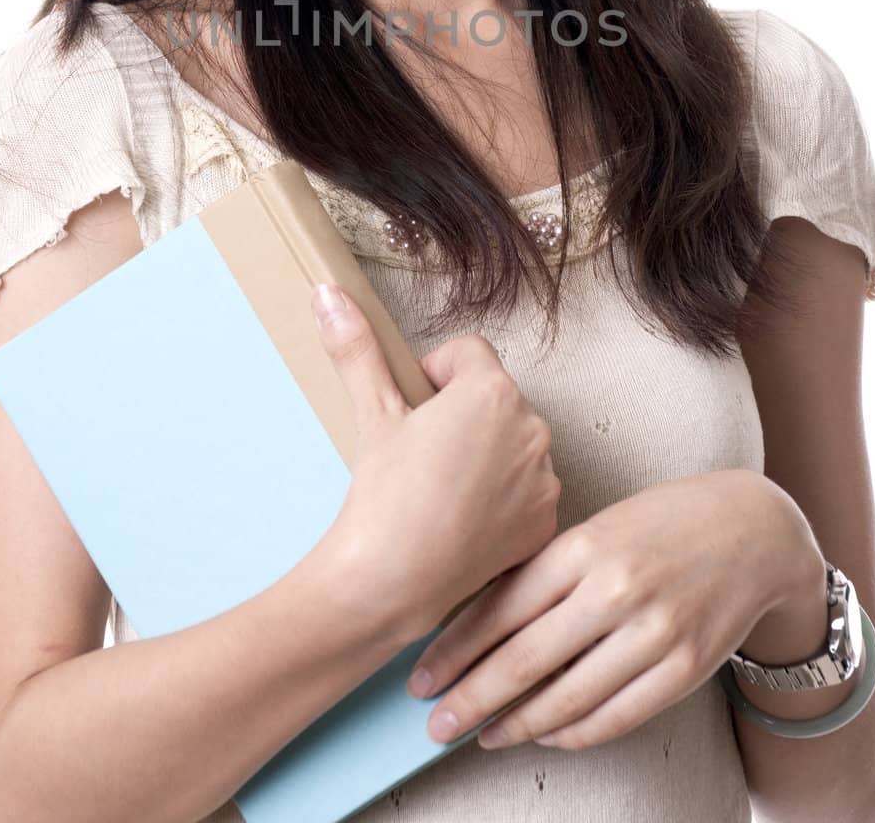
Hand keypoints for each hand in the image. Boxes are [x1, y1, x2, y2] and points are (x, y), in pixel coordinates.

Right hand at [310, 283, 560, 640]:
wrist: (393, 582)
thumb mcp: (373, 413)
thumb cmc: (384, 495)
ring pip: (512, 442)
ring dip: (485, 452)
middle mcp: (532, 429)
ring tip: (442, 487)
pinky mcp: (546, 521)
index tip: (412, 408)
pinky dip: (501, 496)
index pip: (468, 352)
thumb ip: (357, 347)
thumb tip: (328, 292)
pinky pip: (527, 488)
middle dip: (462, 412)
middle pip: (494, 396)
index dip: (434, 375)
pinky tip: (464, 518)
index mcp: (492, 391)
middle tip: (423, 452)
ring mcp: (545, 478)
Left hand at [405, 468, 819, 750]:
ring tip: (482, 734)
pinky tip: (544, 734)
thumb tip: (479, 622)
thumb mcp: (598, 528)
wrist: (755, 531)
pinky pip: (615, 716)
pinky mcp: (686, 668)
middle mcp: (616, 589)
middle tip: (435, 723)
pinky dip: (573, 732)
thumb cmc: (662, 524)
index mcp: (584, 546)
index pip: (502, 607)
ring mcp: (654, 632)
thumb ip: (547, 570)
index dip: (455, 649)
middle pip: (525, 659)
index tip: (421, 676)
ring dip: (517, 724)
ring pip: (567, 698)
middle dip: (471, 698)